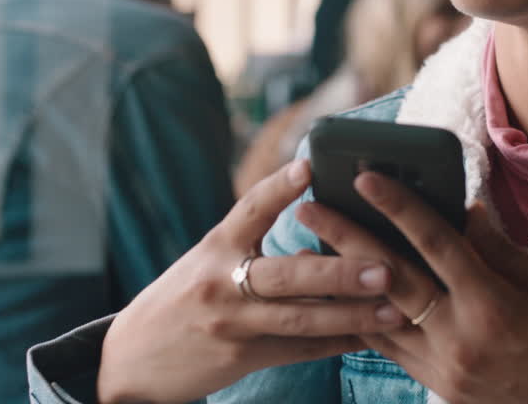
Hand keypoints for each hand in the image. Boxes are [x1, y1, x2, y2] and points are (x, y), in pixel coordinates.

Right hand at [97, 160, 408, 403]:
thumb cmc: (182, 298)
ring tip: (395, 308)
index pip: (249, 209)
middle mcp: (222, 283)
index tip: (310, 167)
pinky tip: (373, 336)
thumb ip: (256, 246)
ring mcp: (232, 324)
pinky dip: (338, 342)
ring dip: (353, 314)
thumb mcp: (208, 261)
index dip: (280, 187)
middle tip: (384, 267)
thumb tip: (321, 236)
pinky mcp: (243, 358)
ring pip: (302, 319)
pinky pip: (300, 350)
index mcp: (215, 247)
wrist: (132, 360)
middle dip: (339, 272)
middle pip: (287, 275)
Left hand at [297, 172, 527, 403]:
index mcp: (493, 306)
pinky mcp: (437, 386)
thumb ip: (499, 249)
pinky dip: (362, 318)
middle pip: (391, 278)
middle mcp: (460, 339)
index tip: (367, 178)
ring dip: (342, 281)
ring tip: (309, 250)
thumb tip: (463, 211)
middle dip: (347, 239)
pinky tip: (339, 295)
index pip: (436, 244)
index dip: (399, 206)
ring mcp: (444, 368)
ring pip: (378, 318)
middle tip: (310, 209)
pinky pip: (388, 348)